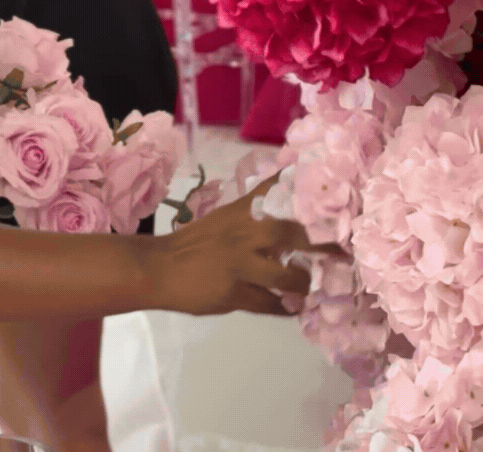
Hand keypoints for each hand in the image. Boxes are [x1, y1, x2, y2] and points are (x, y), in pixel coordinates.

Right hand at [152, 173, 350, 316]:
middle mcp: (242, 233)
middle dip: (321, 242)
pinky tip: (290, 309)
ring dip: (303, 284)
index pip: (278, 192)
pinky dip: (283, 308)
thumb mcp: (225, 217)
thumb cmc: (194, 242)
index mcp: (241, 212)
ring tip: (308, 287)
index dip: (309, 195)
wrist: (159, 267)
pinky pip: (268, 305)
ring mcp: (238, 264)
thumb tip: (289, 204)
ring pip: (284, 276)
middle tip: (342, 251)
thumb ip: (254, 211)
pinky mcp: (232, 293)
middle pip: (289, 232)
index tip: (337, 200)